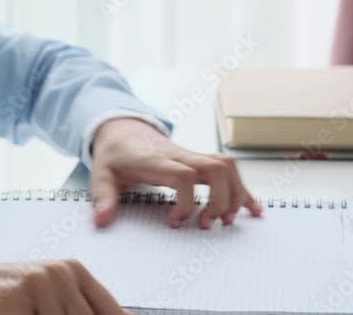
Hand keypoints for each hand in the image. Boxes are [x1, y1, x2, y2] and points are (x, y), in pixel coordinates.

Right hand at [0, 260, 130, 314]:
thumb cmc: (5, 297)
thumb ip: (79, 306)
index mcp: (73, 270)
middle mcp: (61, 273)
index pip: (110, 309)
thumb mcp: (49, 295)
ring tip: (31, 312)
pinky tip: (20, 314)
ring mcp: (39, 284)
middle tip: (50, 314)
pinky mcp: (16, 300)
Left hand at [89, 117, 260, 228]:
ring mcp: (192, 157)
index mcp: (156, 160)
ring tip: (227, 221)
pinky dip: (242, 190)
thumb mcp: (100, 174)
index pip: (182, 176)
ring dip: (235, 194)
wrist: (122, 128)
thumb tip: (102, 221)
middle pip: (215, 167)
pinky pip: (228, 170)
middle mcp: (180, 155)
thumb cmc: (115, 153)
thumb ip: (103, 197)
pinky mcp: (199, 161)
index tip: (173, 223)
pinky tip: (252, 209)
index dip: (185, 203)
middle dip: (220, 200)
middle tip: (206, 225)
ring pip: (227, 166)